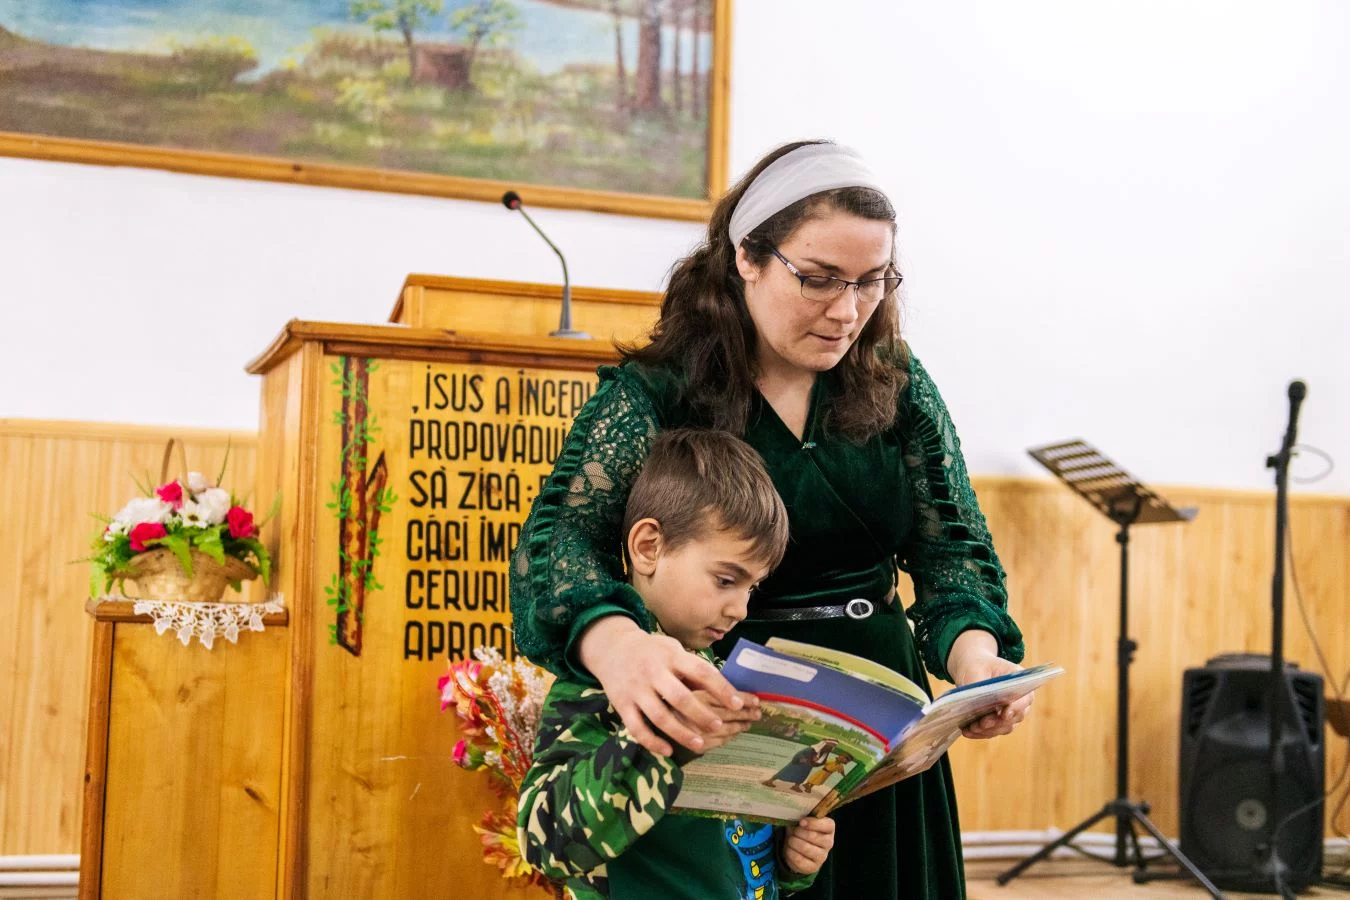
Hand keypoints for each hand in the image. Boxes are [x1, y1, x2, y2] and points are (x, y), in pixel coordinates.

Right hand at [578, 616, 758, 755]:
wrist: (612, 647)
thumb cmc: (652, 651)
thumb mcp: (672, 649)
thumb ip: (692, 668)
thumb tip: (720, 689)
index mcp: (671, 657)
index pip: (701, 671)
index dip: (720, 688)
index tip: (737, 703)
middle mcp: (653, 673)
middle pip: (680, 698)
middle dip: (702, 714)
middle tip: (719, 725)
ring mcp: (636, 690)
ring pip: (660, 717)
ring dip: (681, 733)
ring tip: (700, 744)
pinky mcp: (622, 705)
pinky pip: (637, 728)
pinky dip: (653, 742)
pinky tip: (669, 751)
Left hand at [783, 816, 834, 874]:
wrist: (798, 849)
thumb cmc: (802, 831)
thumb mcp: (803, 821)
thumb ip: (802, 817)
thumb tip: (796, 819)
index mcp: (829, 828)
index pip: (827, 825)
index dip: (813, 823)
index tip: (801, 822)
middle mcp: (829, 843)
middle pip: (813, 836)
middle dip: (798, 832)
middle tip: (793, 831)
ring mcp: (822, 856)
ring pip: (805, 848)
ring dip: (793, 842)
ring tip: (790, 840)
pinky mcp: (814, 867)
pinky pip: (798, 860)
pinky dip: (790, 853)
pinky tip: (789, 849)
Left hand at [946, 630, 1031, 739]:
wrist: (973, 669)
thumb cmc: (977, 666)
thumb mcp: (976, 669)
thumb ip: (979, 685)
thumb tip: (978, 704)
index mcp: (1020, 682)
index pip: (1025, 698)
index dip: (1016, 707)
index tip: (1004, 714)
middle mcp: (1020, 700)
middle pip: (1015, 717)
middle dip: (997, 722)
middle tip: (981, 723)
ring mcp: (1011, 713)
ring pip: (1004, 727)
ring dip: (988, 730)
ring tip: (971, 728)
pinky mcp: (999, 722)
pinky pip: (993, 731)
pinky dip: (981, 733)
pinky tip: (967, 731)